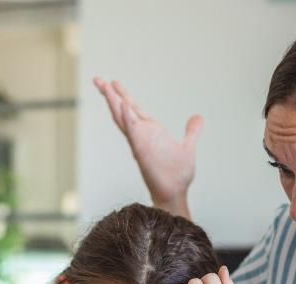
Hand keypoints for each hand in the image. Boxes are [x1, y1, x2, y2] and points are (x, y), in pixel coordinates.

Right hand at [93, 77, 201, 213]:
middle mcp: (142, 134)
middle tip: (97, 79)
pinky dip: (127, 119)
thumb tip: (198, 118)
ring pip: (123, 118)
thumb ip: (192, 131)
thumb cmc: (178, 174)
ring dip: (113, 102)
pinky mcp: (141, 151)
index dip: (123, 95)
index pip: (134, 109)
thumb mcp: (188, 146)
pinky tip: (122, 105)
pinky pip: (132, 132)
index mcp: (151, 131)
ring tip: (104, 86)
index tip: (113, 82)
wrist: (176, 192)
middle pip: (122, 110)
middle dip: (109, 95)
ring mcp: (139, 142)